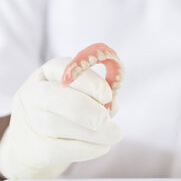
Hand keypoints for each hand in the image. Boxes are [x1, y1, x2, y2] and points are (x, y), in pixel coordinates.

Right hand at [0, 58, 122, 178]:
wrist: (35, 141)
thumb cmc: (69, 110)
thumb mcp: (84, 94)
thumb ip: (100, 95)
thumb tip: (112, 104)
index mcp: (49, 72)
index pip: (65, 68)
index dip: (90, 82)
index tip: (108, 96)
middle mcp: (34, 93)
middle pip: (55, 97)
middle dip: (88, 110)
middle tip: (107, 120)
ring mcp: (30, 121)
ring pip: (57, 125)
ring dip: (93, 133)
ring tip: (114, 135)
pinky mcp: (33, 148)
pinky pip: (58, 149)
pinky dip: (86, 149)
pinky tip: (103, 147)